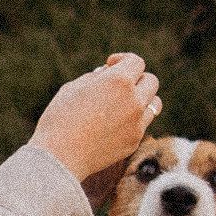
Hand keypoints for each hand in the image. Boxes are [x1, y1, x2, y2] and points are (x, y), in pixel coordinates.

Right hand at [30, 52, 160, 187]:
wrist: (60, 156)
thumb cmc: (61, 117)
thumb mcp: (74, 87)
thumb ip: (96, 76)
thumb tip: (108, 72)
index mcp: (118, 81)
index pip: (136, 62)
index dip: (123, 59)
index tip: (110, 64)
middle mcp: (134, 100)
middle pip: (151, 81)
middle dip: (136, 78)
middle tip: (118, 85)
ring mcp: (137, 123)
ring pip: (154, 103)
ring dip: (142, 98)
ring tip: (122, 103)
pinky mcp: (135, 140)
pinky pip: (143, 123)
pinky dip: (134, 119)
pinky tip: (113, 123)